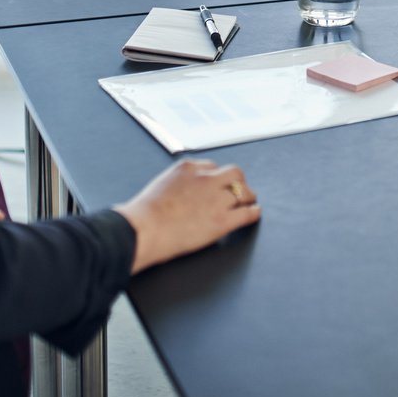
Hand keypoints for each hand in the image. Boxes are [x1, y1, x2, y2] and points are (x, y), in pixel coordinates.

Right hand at [116, 159, 260, 274]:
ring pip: (244, 191)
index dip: (216, 177)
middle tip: (240, 190)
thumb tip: (182, 194)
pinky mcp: (222, 220)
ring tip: (248, 201)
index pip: (212, 166)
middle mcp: (205, 179)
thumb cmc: (143, 215)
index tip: (218, 184)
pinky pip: (247, 213)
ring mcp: (216, 199)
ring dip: (247, 197)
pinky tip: (254, 213)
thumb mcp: (161, 186)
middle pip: (234, 173)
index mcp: (188, 168)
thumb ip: (177, 185)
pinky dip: (253, 213)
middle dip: (237, 181)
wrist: (142, 230)